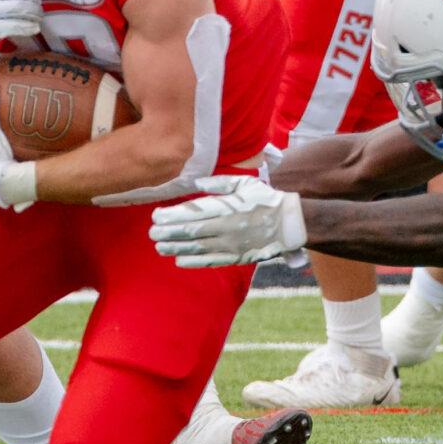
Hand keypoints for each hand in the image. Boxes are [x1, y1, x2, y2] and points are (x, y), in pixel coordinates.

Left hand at [151, 175, 307, 267]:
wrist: (291, 223)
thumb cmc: (265, 198)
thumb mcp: (244, 182)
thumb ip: (219, 182)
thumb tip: (196, 182)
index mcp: (227, 208)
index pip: (193, 213)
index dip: (171, 216)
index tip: (155, 216)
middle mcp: (227, 228)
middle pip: (191, 232)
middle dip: (168, 232)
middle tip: (151, 233)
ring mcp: (231, 245)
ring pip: (198, 248)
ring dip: (176, 248)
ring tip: (159, 247)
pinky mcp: (237, 257)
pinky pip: (212, 261)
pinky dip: (194, 261)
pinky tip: (179, 260)